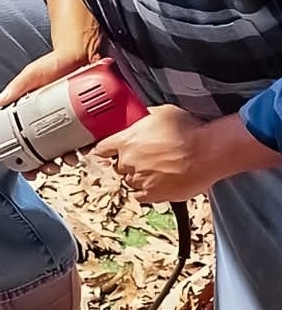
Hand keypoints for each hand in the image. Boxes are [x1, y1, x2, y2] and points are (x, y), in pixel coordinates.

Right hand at [0, 50, 89, 182]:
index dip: (28, 159)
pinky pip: (90, 136)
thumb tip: (1, 101)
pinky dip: (89, 146)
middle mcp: (55, 119)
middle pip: (50, 151)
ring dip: (69, 158)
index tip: (28, 169)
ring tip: (70, 159)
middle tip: (51, 168)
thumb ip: (18, 86)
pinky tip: (87, 148)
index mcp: (37, 114)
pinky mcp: (91, 116)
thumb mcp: (33, 74)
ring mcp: (74, 120)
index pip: (28, 142)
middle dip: (49, 164)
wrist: (83, 50)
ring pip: (70, 147)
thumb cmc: (57, 61)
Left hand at [93, 105, 216, 202]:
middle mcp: (128, 161)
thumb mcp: (163, 113)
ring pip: (130, 181)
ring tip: (156, 172)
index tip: (106, 152)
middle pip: (118, 166)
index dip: (104, 150)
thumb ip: (146, 117)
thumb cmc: (188, 130)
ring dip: (138, 177)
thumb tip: (144, 114)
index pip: (102, 148)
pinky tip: (154, 186)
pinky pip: (140, 197)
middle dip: (128, 163)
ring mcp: (140, 179)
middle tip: (145, 159)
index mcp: (126, 140)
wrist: (207, 152)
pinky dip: (144, 193)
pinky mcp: (153, 194)